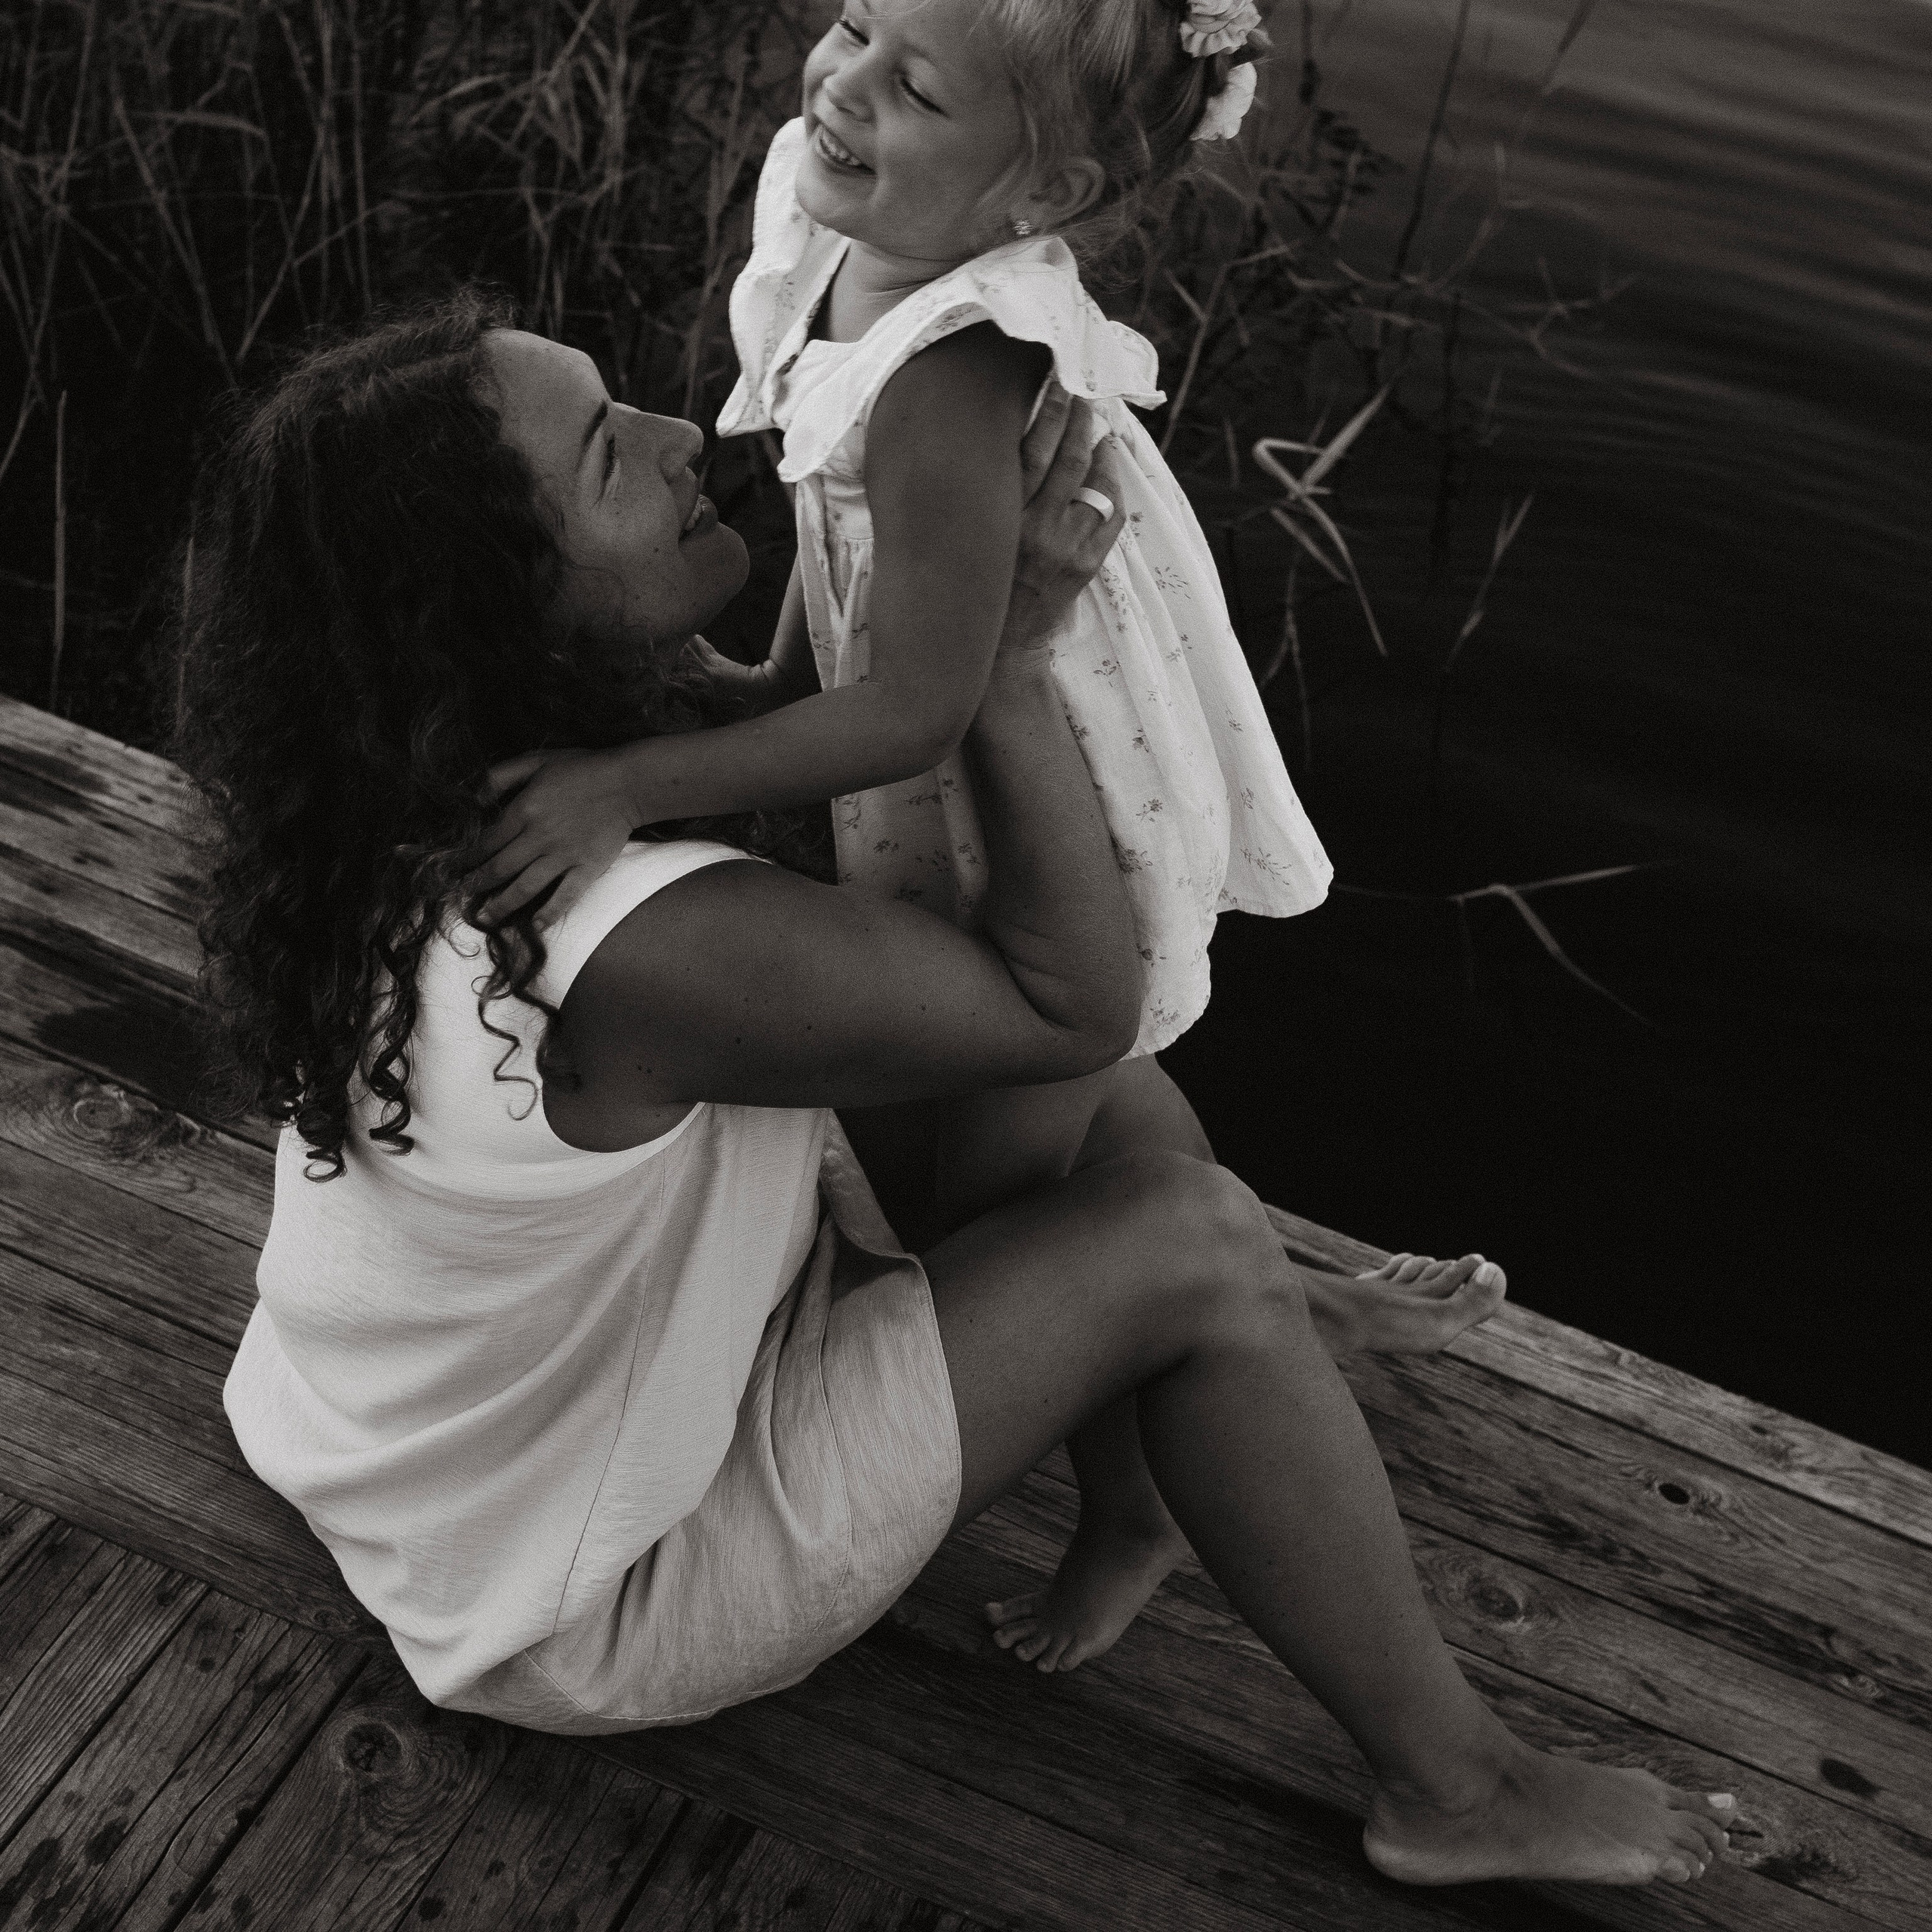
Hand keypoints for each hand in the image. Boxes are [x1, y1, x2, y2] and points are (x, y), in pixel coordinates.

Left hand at [464, 745, 640, 928]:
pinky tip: (534, 926)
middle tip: (462, 898)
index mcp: (525, 809)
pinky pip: (565, 896)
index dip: (469, 859)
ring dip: (501, 905)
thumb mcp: (536, 760)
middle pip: (500, 868)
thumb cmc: (582, 768)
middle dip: (477, 886)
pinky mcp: (587, 868)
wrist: (629, 783)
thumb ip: (501, 775)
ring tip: (485, 919)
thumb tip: (475, 798)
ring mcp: (564, 856)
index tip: (455, 871)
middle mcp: (540, 836)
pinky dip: (549, 913)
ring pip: (525, 887)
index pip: (488, 841)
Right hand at [1003, 394, 1127, 660]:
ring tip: (1101, 429)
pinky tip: (1109, 468)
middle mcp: (1031, 527)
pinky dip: (1114, 486)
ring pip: (1095, 483)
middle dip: (1079, 418)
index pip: (1029, 447)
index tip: (1057, 381)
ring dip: (1102, 449)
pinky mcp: (1085, 565)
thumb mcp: (976, 530)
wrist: (999, 641)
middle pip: (1066, 457)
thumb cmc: (981, 577)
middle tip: (1084, 392)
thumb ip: (991, 488)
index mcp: (998, 515)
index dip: (1049, 410)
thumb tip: (1004, 433)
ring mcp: (1063, 547)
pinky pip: (1112, 515)